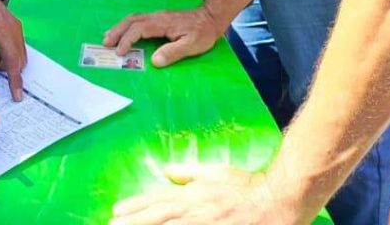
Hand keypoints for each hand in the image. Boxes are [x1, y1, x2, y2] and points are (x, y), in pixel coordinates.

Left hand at [0, 0, 27, 99]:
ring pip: (20, 54)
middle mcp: (14, 28)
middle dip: (5, 67)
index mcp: (1, 30)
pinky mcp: (15, 25)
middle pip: (18, 59)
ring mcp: (16, 26)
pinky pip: (18, 46)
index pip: (12, 61)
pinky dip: (9, 52)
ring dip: (6, 60)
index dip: (15, 80)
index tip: (17, 96)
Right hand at [103, 6, 221, 67]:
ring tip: (108, 38)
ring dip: (119, 27)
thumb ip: (173, 52)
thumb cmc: (202, 32)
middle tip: (105, 43)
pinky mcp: (158, 18)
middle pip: (131, 20)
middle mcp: (156, 17)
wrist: (210, 18)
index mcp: (162, 23)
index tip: (120, 52)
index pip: (138, 29)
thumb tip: (154, 61)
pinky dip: (126, 26)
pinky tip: (123, 32)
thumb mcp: (192, 45)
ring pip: (133, 18)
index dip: (127, 40)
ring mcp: (156, 16)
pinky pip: (138, 20)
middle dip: (117, 31)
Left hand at [109, 164, 287, 224]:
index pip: (158, 200)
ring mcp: (206, 223)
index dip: (136, 206)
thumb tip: (168, 169)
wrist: (277, 199)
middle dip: (135, 221)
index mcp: (193, 193)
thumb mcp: (215, 173)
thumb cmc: (247, 187)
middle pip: (159, 216)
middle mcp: (195, 208)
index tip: (116, 210)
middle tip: (112, 224)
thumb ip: (190, 173)